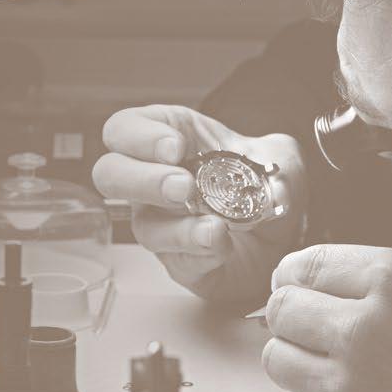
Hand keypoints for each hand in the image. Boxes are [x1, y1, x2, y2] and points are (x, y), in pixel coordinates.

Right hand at [93, 105, 306, 300]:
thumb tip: (271, 182)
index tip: (174, 147)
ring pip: (142, 225)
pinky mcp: (177, 261)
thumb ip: (277, 157)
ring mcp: (160, 224)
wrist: (282, 237)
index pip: (124, 129)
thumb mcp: (279, 155)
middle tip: (181, 186)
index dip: (139, 136)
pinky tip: (223, 244)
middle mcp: (153, 181)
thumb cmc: (262, 188)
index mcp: (169, 140)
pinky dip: (202, 252)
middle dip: (142, 180)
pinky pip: (177, 260)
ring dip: (178, 226)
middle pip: (110, 174)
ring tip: (214, 225)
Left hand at [263, 244, 391, 391]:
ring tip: (329, 365)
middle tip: (309, 328)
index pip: (307, 263)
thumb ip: (376, 283)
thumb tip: (307, 276)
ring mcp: (348, 378)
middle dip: (290, 316)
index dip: (293, 276)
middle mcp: (365, 323)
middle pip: (281, 306)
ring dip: (295, 358)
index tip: (293, 284)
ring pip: (276, 356)